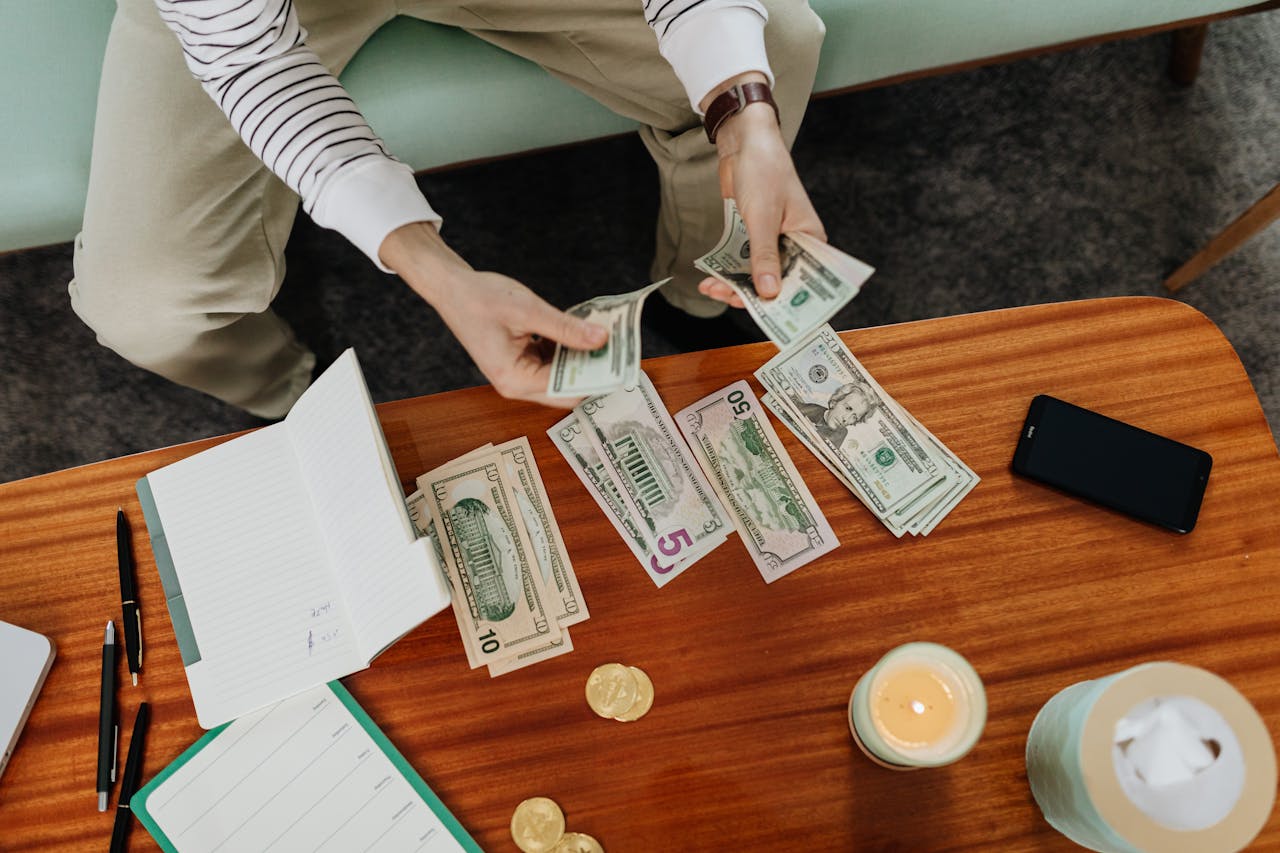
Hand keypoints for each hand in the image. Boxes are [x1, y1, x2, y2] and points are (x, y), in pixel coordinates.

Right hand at [380, 222, 607, 406]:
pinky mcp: (521, 360)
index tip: (621, 364)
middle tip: (619, 350)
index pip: (566, 390)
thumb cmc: (480, 298)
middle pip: (565, 387)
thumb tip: (601, 340)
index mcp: (514, 379)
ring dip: (581, 357)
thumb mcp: (528, 311)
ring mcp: (519, 373)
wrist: (452, 288)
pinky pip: (552, 361)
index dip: (596, 379)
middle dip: (592, 369)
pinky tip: (582, 331)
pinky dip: (568, 348)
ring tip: (605, 337)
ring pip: (561, 373)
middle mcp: (516, 383)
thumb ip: (566, 328)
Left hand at [696, 74, 826, 308]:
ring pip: (755, 276)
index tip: (770, 319)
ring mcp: (772, 242)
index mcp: (811, 240)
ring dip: (732, 285)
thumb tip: (769, 293)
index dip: (789, 303)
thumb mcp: (763, 218)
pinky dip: (726, 272)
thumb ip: (765, 257)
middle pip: (776, 283)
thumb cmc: (764, 171)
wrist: (744, 142)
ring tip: (711, 287)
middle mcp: (794, 244)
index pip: (806, 281)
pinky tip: (710, 279)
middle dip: (750, 294)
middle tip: (727, 297)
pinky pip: (741, 263)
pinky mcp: (751, 237)